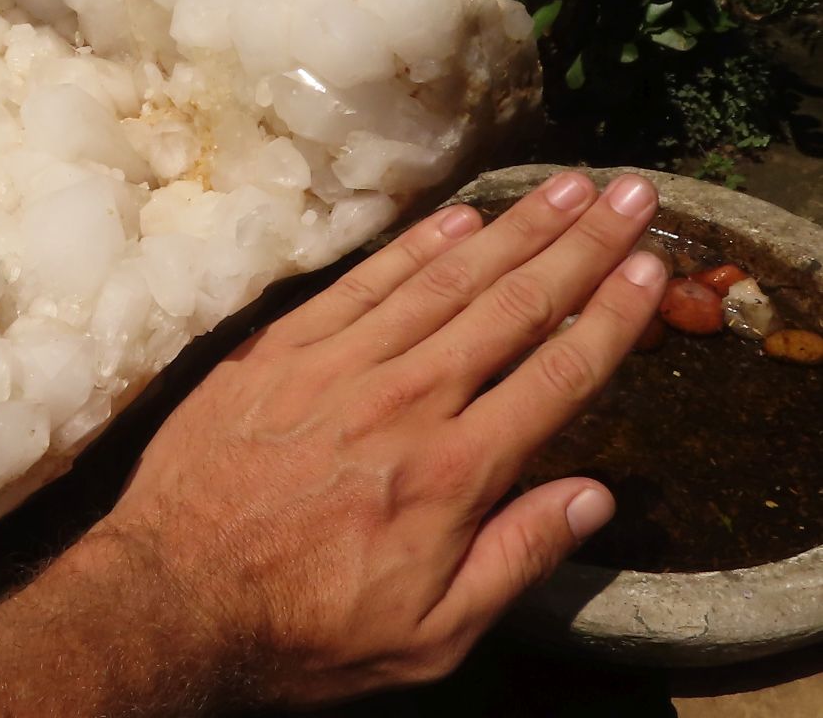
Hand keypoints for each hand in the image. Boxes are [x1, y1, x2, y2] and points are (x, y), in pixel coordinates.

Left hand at [97, 171, 665, 706]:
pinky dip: (413, 247)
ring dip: (510, 229)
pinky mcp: (279, 350)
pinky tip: (458, 217)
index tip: (652, 269)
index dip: (612, 318)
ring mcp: (336, 367)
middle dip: (580, 247)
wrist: (171, 597)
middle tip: (628, 196)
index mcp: (451, 474)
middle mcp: (403, 402)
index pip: (555, 378)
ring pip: (442, 282)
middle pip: (511, 308)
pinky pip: (360, 284)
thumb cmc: (304, 629)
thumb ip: (515, 559)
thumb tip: (594, 496)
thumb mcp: (429, 636)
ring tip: (565, 188)